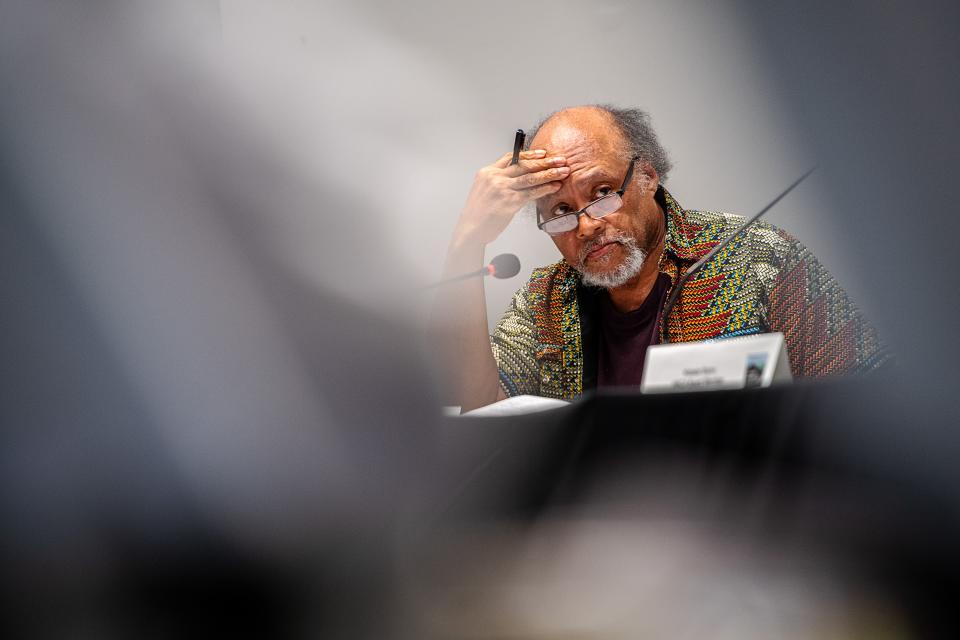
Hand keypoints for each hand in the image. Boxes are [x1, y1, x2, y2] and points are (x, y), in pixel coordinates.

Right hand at [453, 149, 568, 246]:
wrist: (470, 229)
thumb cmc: (478, 213)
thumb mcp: (483, 190)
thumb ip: (499, 181)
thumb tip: (521, 178)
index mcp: (487, 172)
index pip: (511, 157)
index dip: (529, 154)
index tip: (543, 153)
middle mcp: (495, 177)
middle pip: (524, 165)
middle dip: (545, 162)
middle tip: (560, 160)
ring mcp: (502, 189)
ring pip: (531, 177)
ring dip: (549, 173)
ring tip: (563, 172)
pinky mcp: (510, 202)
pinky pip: (532, 193)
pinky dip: (545, 189)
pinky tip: (554, 187)